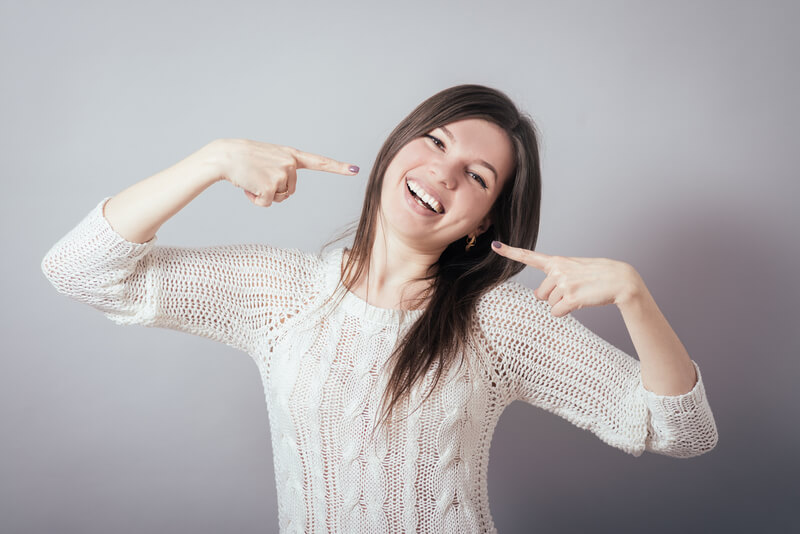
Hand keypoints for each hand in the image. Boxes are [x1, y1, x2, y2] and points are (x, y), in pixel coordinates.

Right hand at [205, 138, 359, 206]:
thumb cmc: (244, 159)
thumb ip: (282, 169)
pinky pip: (268, 203)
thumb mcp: (268, 158)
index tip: (355, 170)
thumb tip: (284, 190)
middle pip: (291, 191)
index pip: (319, 162)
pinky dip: (256, 199)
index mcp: (291, 155)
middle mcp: (290, 163)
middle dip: (275, 190)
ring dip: (265, 194)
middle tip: (258, 176)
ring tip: (252, 178)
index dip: (338, 167)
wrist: (225, 155)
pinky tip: (248, 186)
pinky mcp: (272, 186)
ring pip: (280, 198)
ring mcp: (282, 174)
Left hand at [490, 241, 642, 316]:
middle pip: (540, 294)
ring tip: (580, 294)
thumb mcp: (574, 269)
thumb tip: (537, 296)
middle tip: (573, 291)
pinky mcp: (571, 298)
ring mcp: (563, 283)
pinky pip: (556, 312)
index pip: (529, 256)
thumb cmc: (597, 276)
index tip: (495, 246)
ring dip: (563, 304)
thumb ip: (555, 277)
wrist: (620, 280)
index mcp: (557, 261)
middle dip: (552, 297)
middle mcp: (557, 270)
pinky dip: (566, 312)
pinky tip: (580, 303)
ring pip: (549, 304)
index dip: (510, 252)